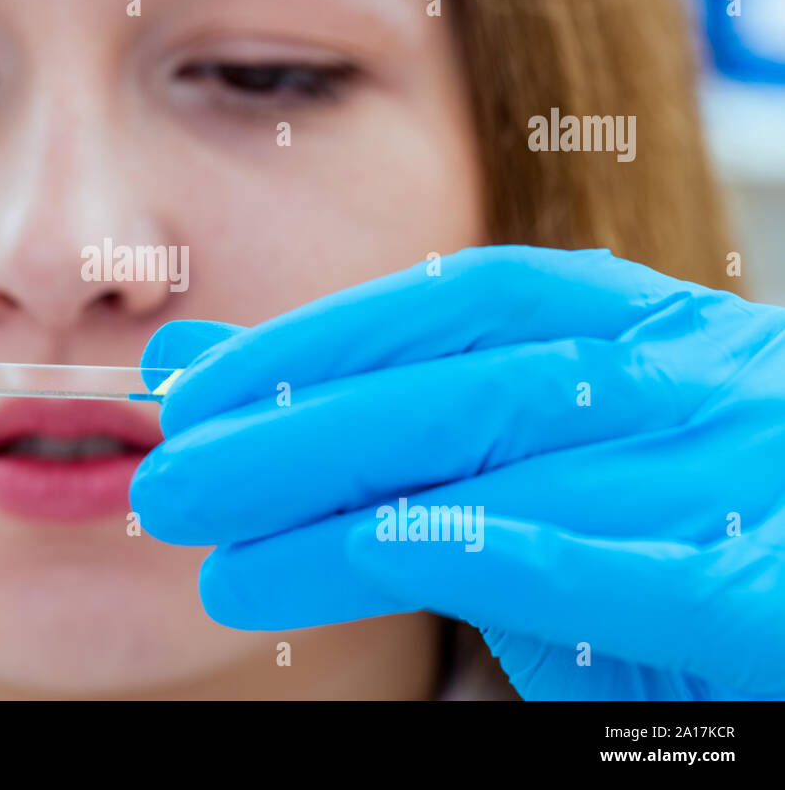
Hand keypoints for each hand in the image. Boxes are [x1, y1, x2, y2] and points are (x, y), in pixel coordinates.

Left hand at [131, 246, 784, 698]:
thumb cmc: (665, 516)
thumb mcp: (518, 446)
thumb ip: (367, 398)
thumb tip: (192, 363)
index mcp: (632, 321)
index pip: (456, 302)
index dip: (315, 341)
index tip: (193, 394)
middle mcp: (686, 374)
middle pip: (461, 385)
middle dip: (296, 435)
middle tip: (172, 488)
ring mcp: (741, 470)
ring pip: (517, 473)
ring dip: (347, 518)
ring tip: (226, 567)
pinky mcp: (771, 594)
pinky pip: (629, 569)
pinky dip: (502, 556)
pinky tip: (382, 558)